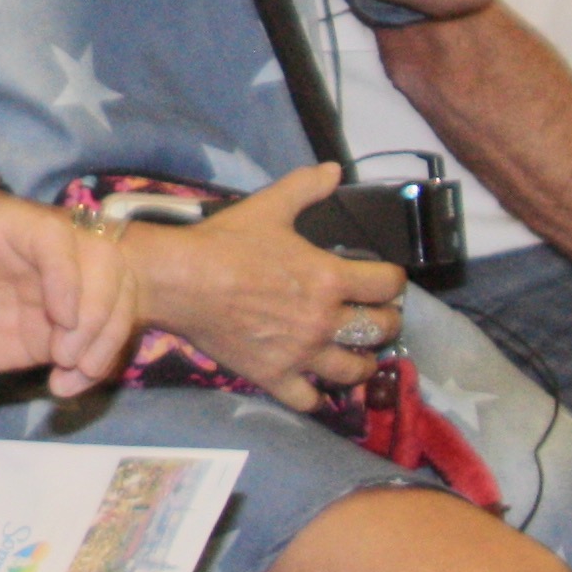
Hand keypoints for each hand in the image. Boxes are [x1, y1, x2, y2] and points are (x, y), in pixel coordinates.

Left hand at [0, 194, 147, 393]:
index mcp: (4, 227)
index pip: (53, 237)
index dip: (68, 274)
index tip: (62, 318)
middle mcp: (41, 254)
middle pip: (104, 262)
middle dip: (100, 311)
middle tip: (67, 356)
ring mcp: (55, 290)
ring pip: (116, 299)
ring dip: (106, 341)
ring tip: (71, 377)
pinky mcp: (58, 328)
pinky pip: (98, 339)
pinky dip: (94, 366)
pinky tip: (65, 388)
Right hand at [132, 168, 407, 412]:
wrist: (178, 280)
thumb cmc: (224, 243)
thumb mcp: (269, 207)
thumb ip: (306, 188)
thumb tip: (334, 170)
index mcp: (329, 278)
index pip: (387, 285)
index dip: (392, 280)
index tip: (386, 280)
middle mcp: (323, 320)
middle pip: (378, 329)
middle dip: (385, 321)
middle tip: (377, 317)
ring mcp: (300, 353)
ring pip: (353, 371)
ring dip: (363, 364)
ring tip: (359, 357)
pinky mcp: (273, 375)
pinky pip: (308, 400)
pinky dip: (317, 397)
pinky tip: (317, 388)